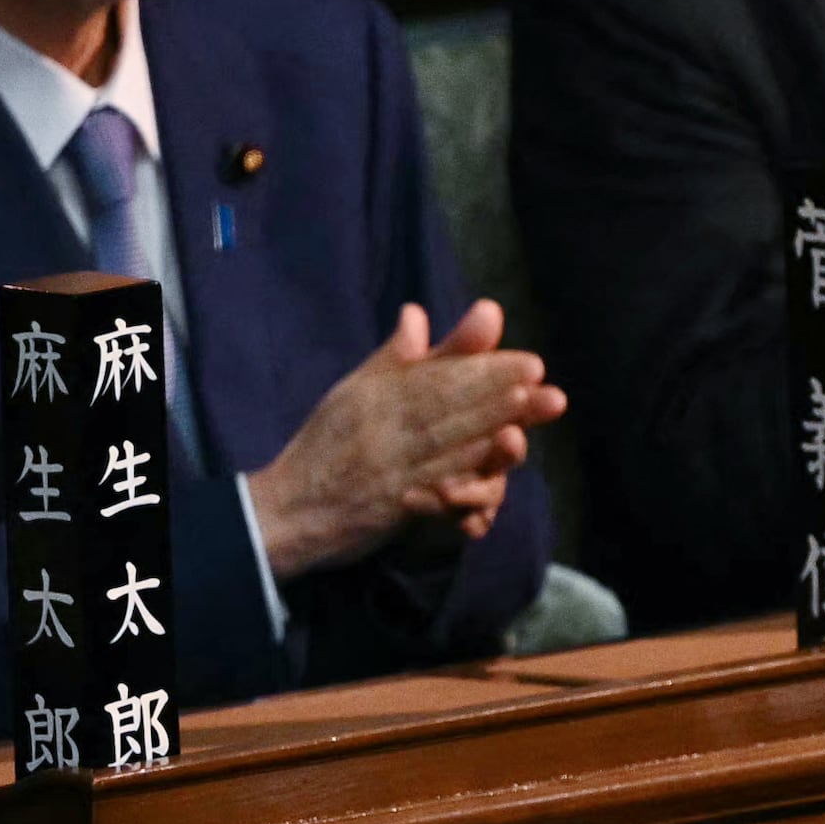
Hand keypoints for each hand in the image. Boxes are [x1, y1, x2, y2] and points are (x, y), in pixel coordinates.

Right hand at [249, 301, 565, 575]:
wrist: (284, 511)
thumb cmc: (324, 449)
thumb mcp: (352, 395)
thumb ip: (393, 359)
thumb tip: (417, 312)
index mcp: (373, 396)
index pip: (435, 377)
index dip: (482, 367)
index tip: (528, 362)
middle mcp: (380, 426)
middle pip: (444, 403)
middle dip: (495, 387)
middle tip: (540, 376)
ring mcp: (385, 467)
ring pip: (442, 440)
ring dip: (490, 422)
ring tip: (530, 406)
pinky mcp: (387, 506)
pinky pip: (431, 487)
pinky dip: (465, 473)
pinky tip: (497, 465)